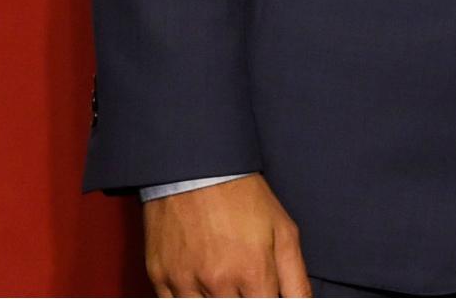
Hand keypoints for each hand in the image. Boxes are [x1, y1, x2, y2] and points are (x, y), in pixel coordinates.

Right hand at [144, 174, 310, 296]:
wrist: (198, 169)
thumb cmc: (244, 199)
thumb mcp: (284, 232)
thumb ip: (296, 279)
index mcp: (253, 273)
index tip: (264, 291)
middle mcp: (218, 283)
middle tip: (244, 280)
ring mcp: (185, 282)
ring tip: (224, 277)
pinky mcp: (160, 277)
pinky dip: (189, 298)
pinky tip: (199, 283)